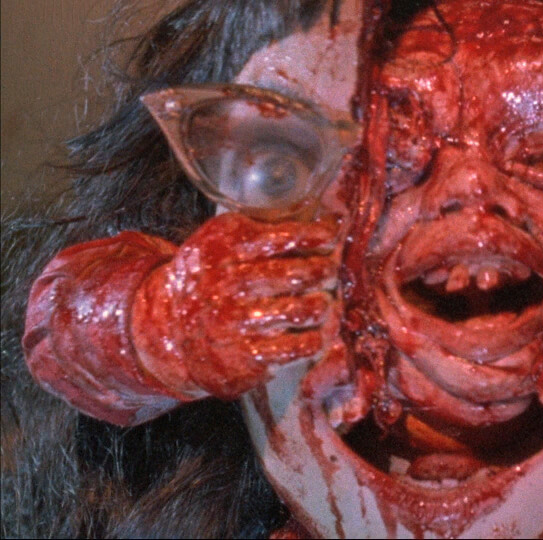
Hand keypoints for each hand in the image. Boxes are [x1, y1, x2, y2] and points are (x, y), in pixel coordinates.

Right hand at [132, 213, 340, 398]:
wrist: (168, 327)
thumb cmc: (210, 277)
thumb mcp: (222, 241)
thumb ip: (263, 228)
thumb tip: (326, 221)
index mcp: (224, 247)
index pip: (282, 237)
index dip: (315, 235)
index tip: (331, 234)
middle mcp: (228, 283)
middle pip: (296, 274)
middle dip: (324, 270)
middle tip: (331, 271)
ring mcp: (236, 321)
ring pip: (301, 310)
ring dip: (323, 306)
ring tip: (324, 303)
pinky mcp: (246, 355)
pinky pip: (296, 347)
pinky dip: (316, 339)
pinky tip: (317, 333)